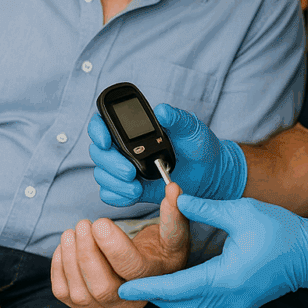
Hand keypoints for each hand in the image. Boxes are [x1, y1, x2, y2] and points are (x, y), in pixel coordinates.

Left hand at [51, 182, 189, 307]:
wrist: (151, 267)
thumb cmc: (163, 248)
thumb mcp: (175, 232)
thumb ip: (174, 213)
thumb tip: (173, 190)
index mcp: (153, 281)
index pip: (131, 270)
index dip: (113, 247)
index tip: (100, 223)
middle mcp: (130, 301)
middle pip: (102, 288)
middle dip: (87, 255)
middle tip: (83, 224)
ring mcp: (106, 307)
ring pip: (80, 294)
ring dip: (71, 260)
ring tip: (72, 231)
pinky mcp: (86, 305)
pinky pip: (64, 294)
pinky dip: (59, 269)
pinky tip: (65, 246)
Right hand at [88, 105, 246, 206]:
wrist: (209, 172)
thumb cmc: (198, 145)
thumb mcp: (190, 128)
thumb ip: (177, 118)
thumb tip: (162, 111)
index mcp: (134, 128)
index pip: (103, 124)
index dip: (97, 130)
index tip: (106, 140)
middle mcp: (125, 148)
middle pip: (99, 152)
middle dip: (109, 163)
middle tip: (130, 171)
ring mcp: (126, 169)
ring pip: (102, 175)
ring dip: (114, 182)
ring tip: (136, 186)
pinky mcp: (131, 188)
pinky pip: (111, 194)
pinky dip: (118, 196)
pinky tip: (134, 194)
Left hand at [117, 195, 307, 307]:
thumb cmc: (280, 231)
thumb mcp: (241, 211)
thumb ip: (206, 207)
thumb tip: (177, 197)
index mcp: (226, 278)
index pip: (177, 288)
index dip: (149, 288)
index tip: (124, 289)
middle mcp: (228, 299)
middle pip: (180, 306)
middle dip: (154, 297)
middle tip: (129, 285)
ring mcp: (235, 306)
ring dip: (170, 299)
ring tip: (149, 286)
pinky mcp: (241, 304)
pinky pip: (205, 307)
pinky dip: (187, 299)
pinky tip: (179, 286)